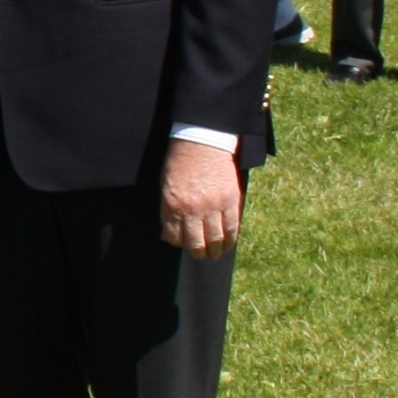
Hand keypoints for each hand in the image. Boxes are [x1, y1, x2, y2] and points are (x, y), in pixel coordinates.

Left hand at [160, 140, 242, 260]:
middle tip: (199, 255)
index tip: (180, 243)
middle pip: (196, 242)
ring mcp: (213, 206)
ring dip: (215, 250)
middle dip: (197, 253)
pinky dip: (230, 240)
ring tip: (214, 254)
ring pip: (215, 239)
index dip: (177, 242)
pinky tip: (228, 245)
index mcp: (173, 205)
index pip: (174, 236)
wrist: (203, 141)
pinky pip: (232, 227)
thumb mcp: (166, 185)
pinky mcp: (230, 200)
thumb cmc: (181, 162)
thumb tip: (168, 233)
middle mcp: (193, 209)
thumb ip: (168, 209)